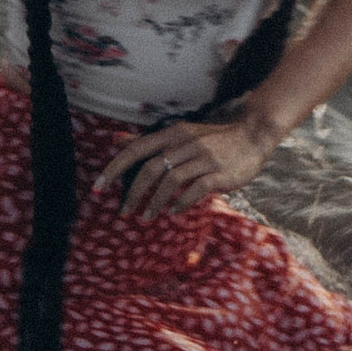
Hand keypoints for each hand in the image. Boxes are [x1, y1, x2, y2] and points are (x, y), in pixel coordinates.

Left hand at [94, 111, 277, 221]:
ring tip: (147, 217)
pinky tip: (173, 211)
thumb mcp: (179, 135)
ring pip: (170, 180)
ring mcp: (204, 158)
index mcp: (173, 133)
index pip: (136, 149)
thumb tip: (115, 141)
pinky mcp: (220, 173)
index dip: (115, 168)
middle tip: (124, 211)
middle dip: (133, 192)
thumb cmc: (212, 139)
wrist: (253, 135)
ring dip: (155, 202)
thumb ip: (149, 141)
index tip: (98, 187)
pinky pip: (195, 190)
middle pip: (150, 167)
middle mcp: (186, 143)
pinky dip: (181, 202)